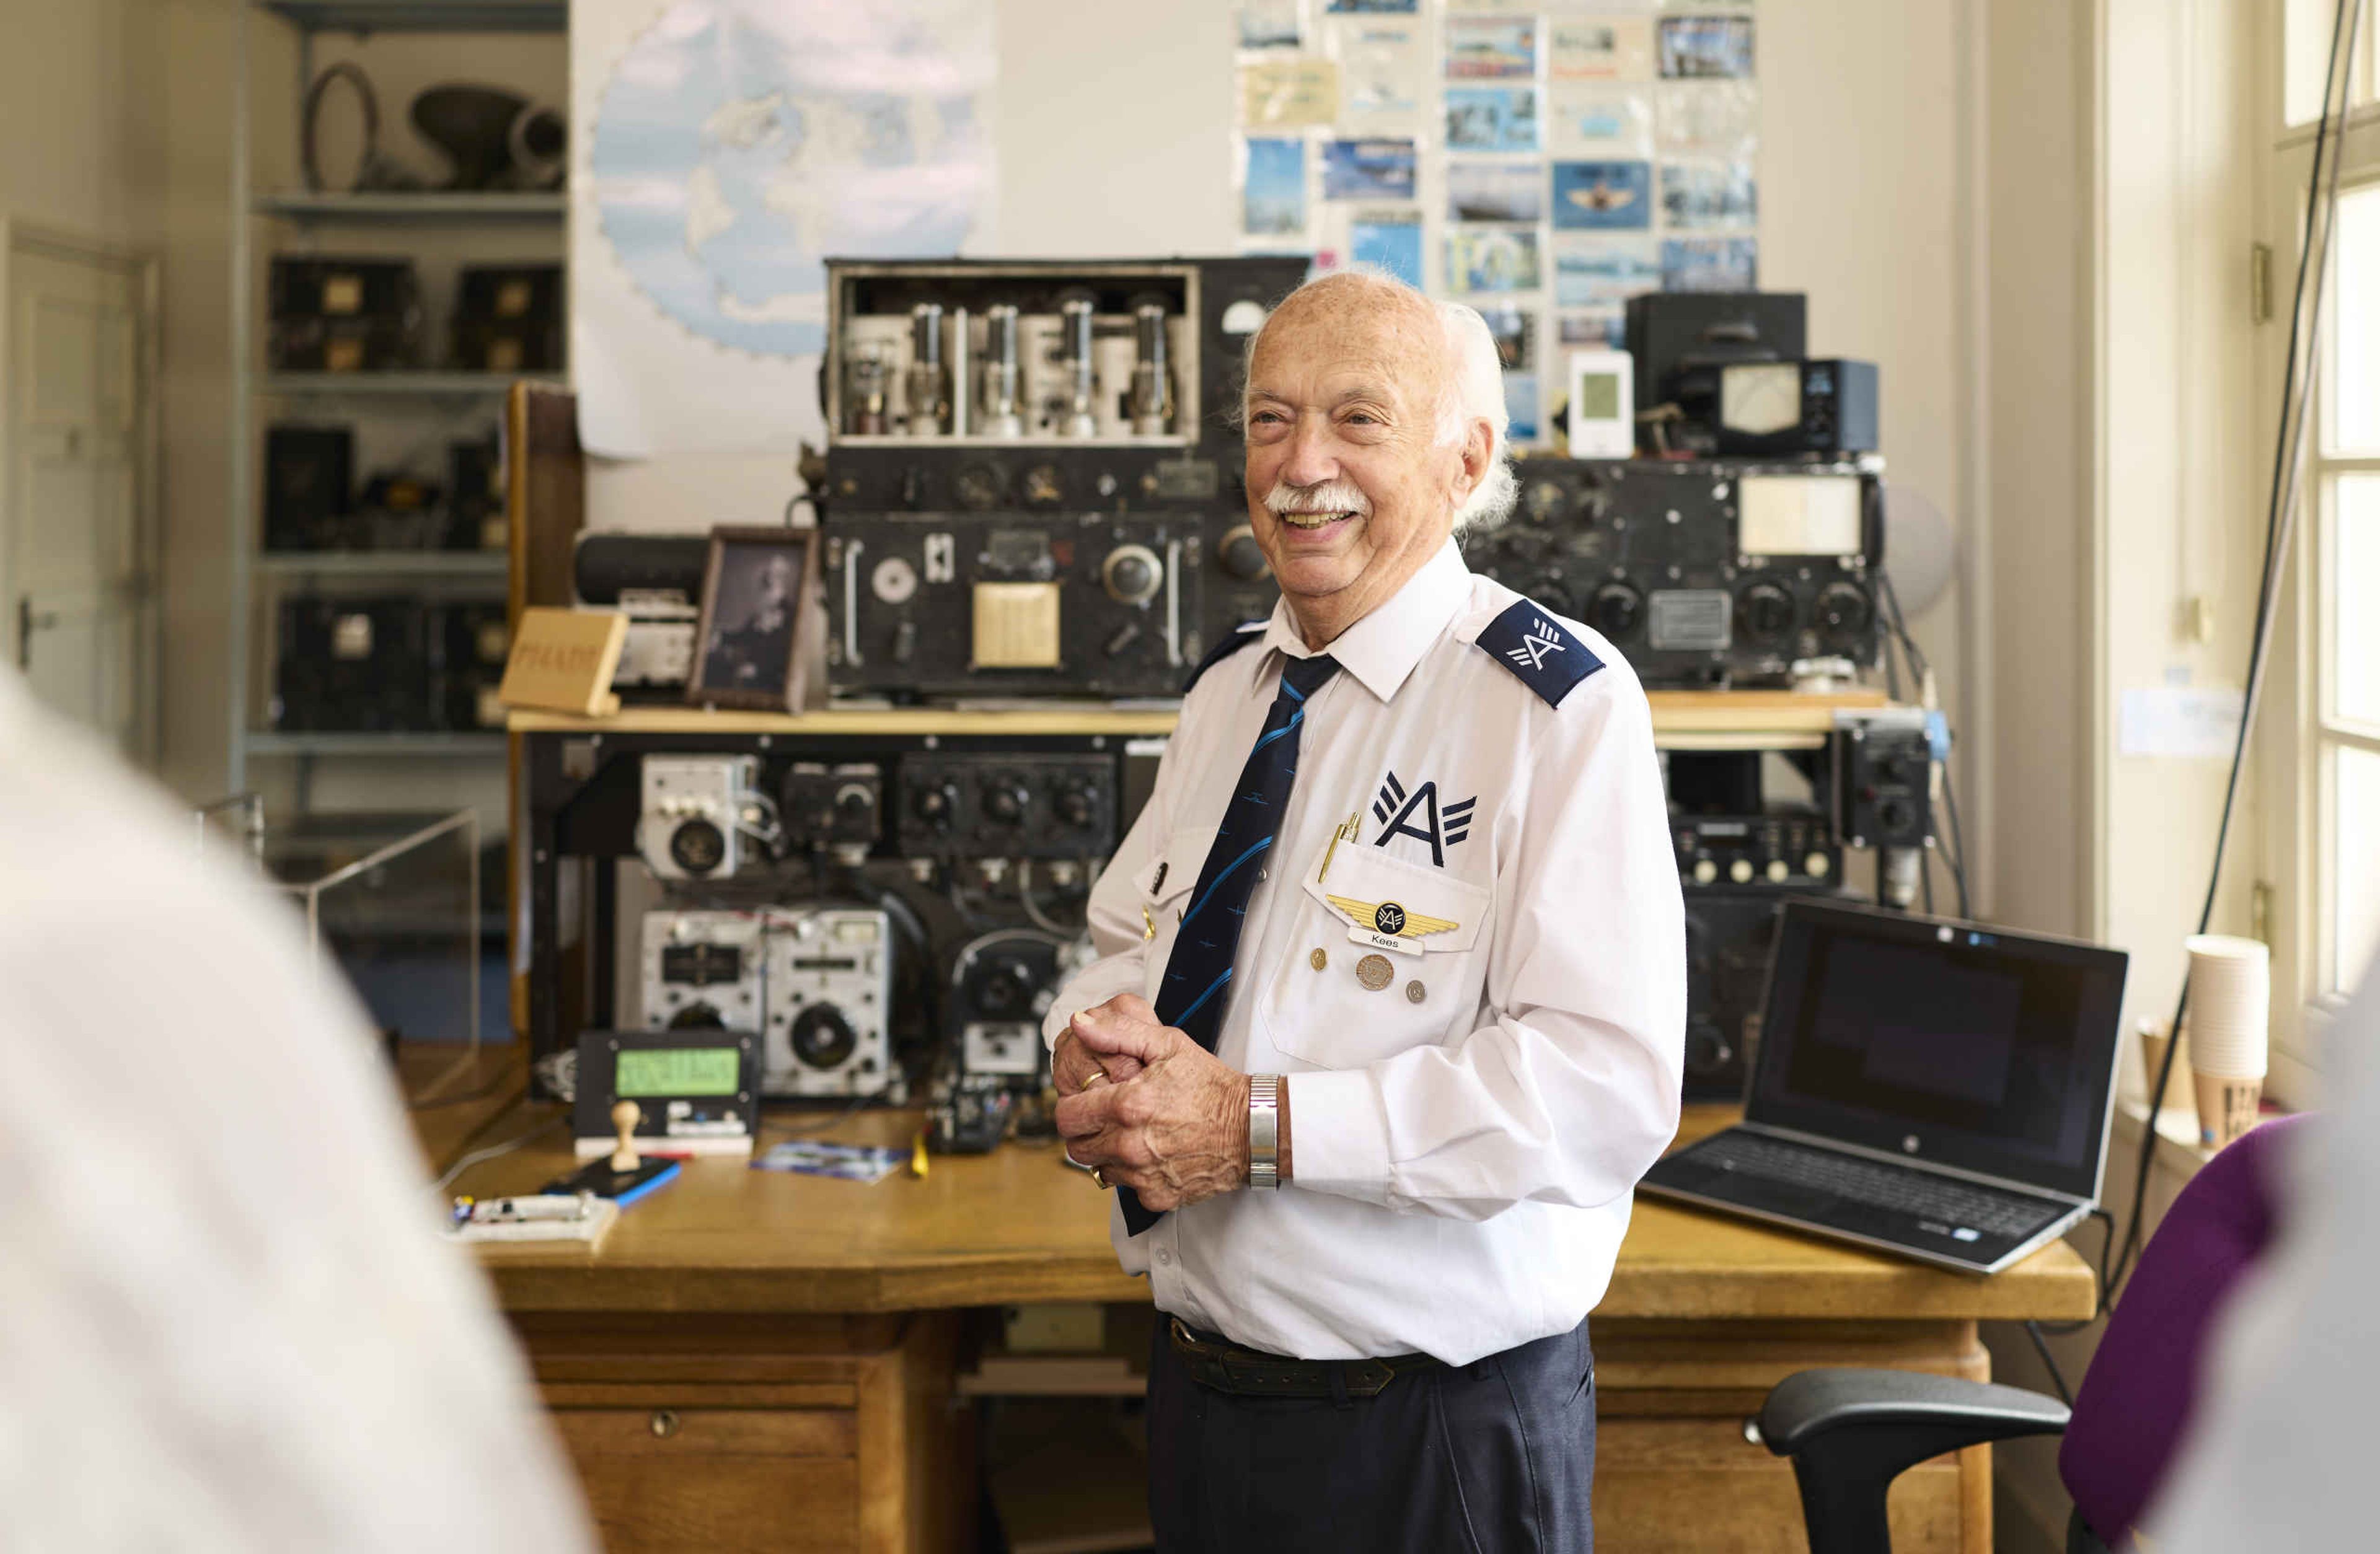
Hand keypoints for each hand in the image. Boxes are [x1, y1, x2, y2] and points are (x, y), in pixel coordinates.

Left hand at [1056, 1002, 1249, 1211]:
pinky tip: (1153, 1154)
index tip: (1085, 1102)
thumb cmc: (1212, 1086)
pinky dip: (1135, 1174)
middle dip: (1085, 1131)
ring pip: (1099, 1168)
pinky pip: (1128, 1189)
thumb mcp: (1168, 1045)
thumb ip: (1118, 1032)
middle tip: (1105, 1119)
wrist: (1251, 1128)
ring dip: (1108, 1153)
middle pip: (1076, 1147)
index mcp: (1126, 1106)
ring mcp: (1142, 1175)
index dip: (1071, 1106)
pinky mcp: (1156, 1196)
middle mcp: (1130, 1145)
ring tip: (1132, 1134)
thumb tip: (1080, 1024)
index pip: (1066, 1116)